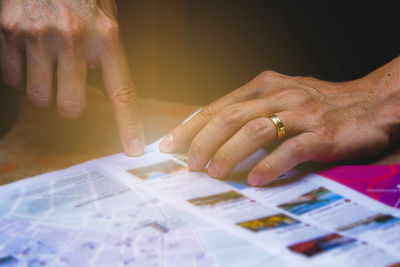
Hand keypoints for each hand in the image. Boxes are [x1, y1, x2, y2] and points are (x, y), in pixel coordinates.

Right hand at [0, 0, 143, 155]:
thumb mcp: (105, 19)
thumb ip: (107, 53)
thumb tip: (105, 88)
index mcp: (106, 38)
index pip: (122, 92)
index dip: (129, 125)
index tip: (134, 148)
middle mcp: (73, 40)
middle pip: (70, 107)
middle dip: (69, 104)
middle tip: (68, 85)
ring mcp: (39, 38)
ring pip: (39, 98)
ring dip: (43, 89)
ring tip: (47, 63)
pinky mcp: (9, 34)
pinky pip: (13, 79)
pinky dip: (20, 73)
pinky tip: (29, 52)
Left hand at [160, 57, 399, 185]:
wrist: (370, 103)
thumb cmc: (319, 102)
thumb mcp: (280, 96)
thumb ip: (251, 109)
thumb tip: (214, 130)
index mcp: (264, 85)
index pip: (219, 106)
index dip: (192, 126)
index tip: (170, 144)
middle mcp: (279, 95)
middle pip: (230, 117)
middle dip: (203, 141)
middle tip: (190, 164)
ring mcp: (301, 113)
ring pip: (256, 131)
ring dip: (230, 153)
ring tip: (214, 173)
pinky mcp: (322, 134)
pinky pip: (291, 149)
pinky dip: (270, 165)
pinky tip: (256, 179)